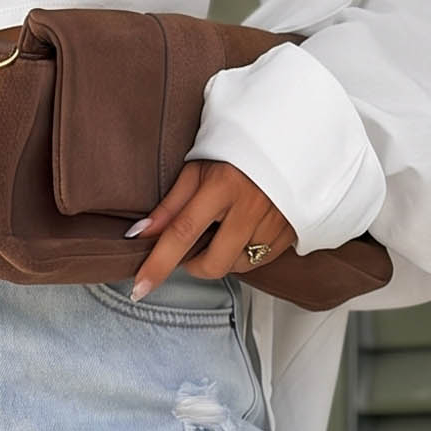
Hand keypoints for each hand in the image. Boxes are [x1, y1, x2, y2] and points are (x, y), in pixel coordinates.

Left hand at [127, 160, 294, 300]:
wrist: (287, 143)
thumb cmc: (237, 157)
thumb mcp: (198, 170)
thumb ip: (170, 206)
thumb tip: (141, 235)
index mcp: (224, 185)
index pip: (183, 232)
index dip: (159, 263)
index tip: (140, 287)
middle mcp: (251, 207)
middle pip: (213, 263)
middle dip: (196, 265)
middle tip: (195, 245)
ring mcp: (274, 223)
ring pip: (236, 266)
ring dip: (223, 257)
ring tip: (225, 230)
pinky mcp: (290, 234)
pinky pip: (259, 261)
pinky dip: (245, 254)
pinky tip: (246, 231)